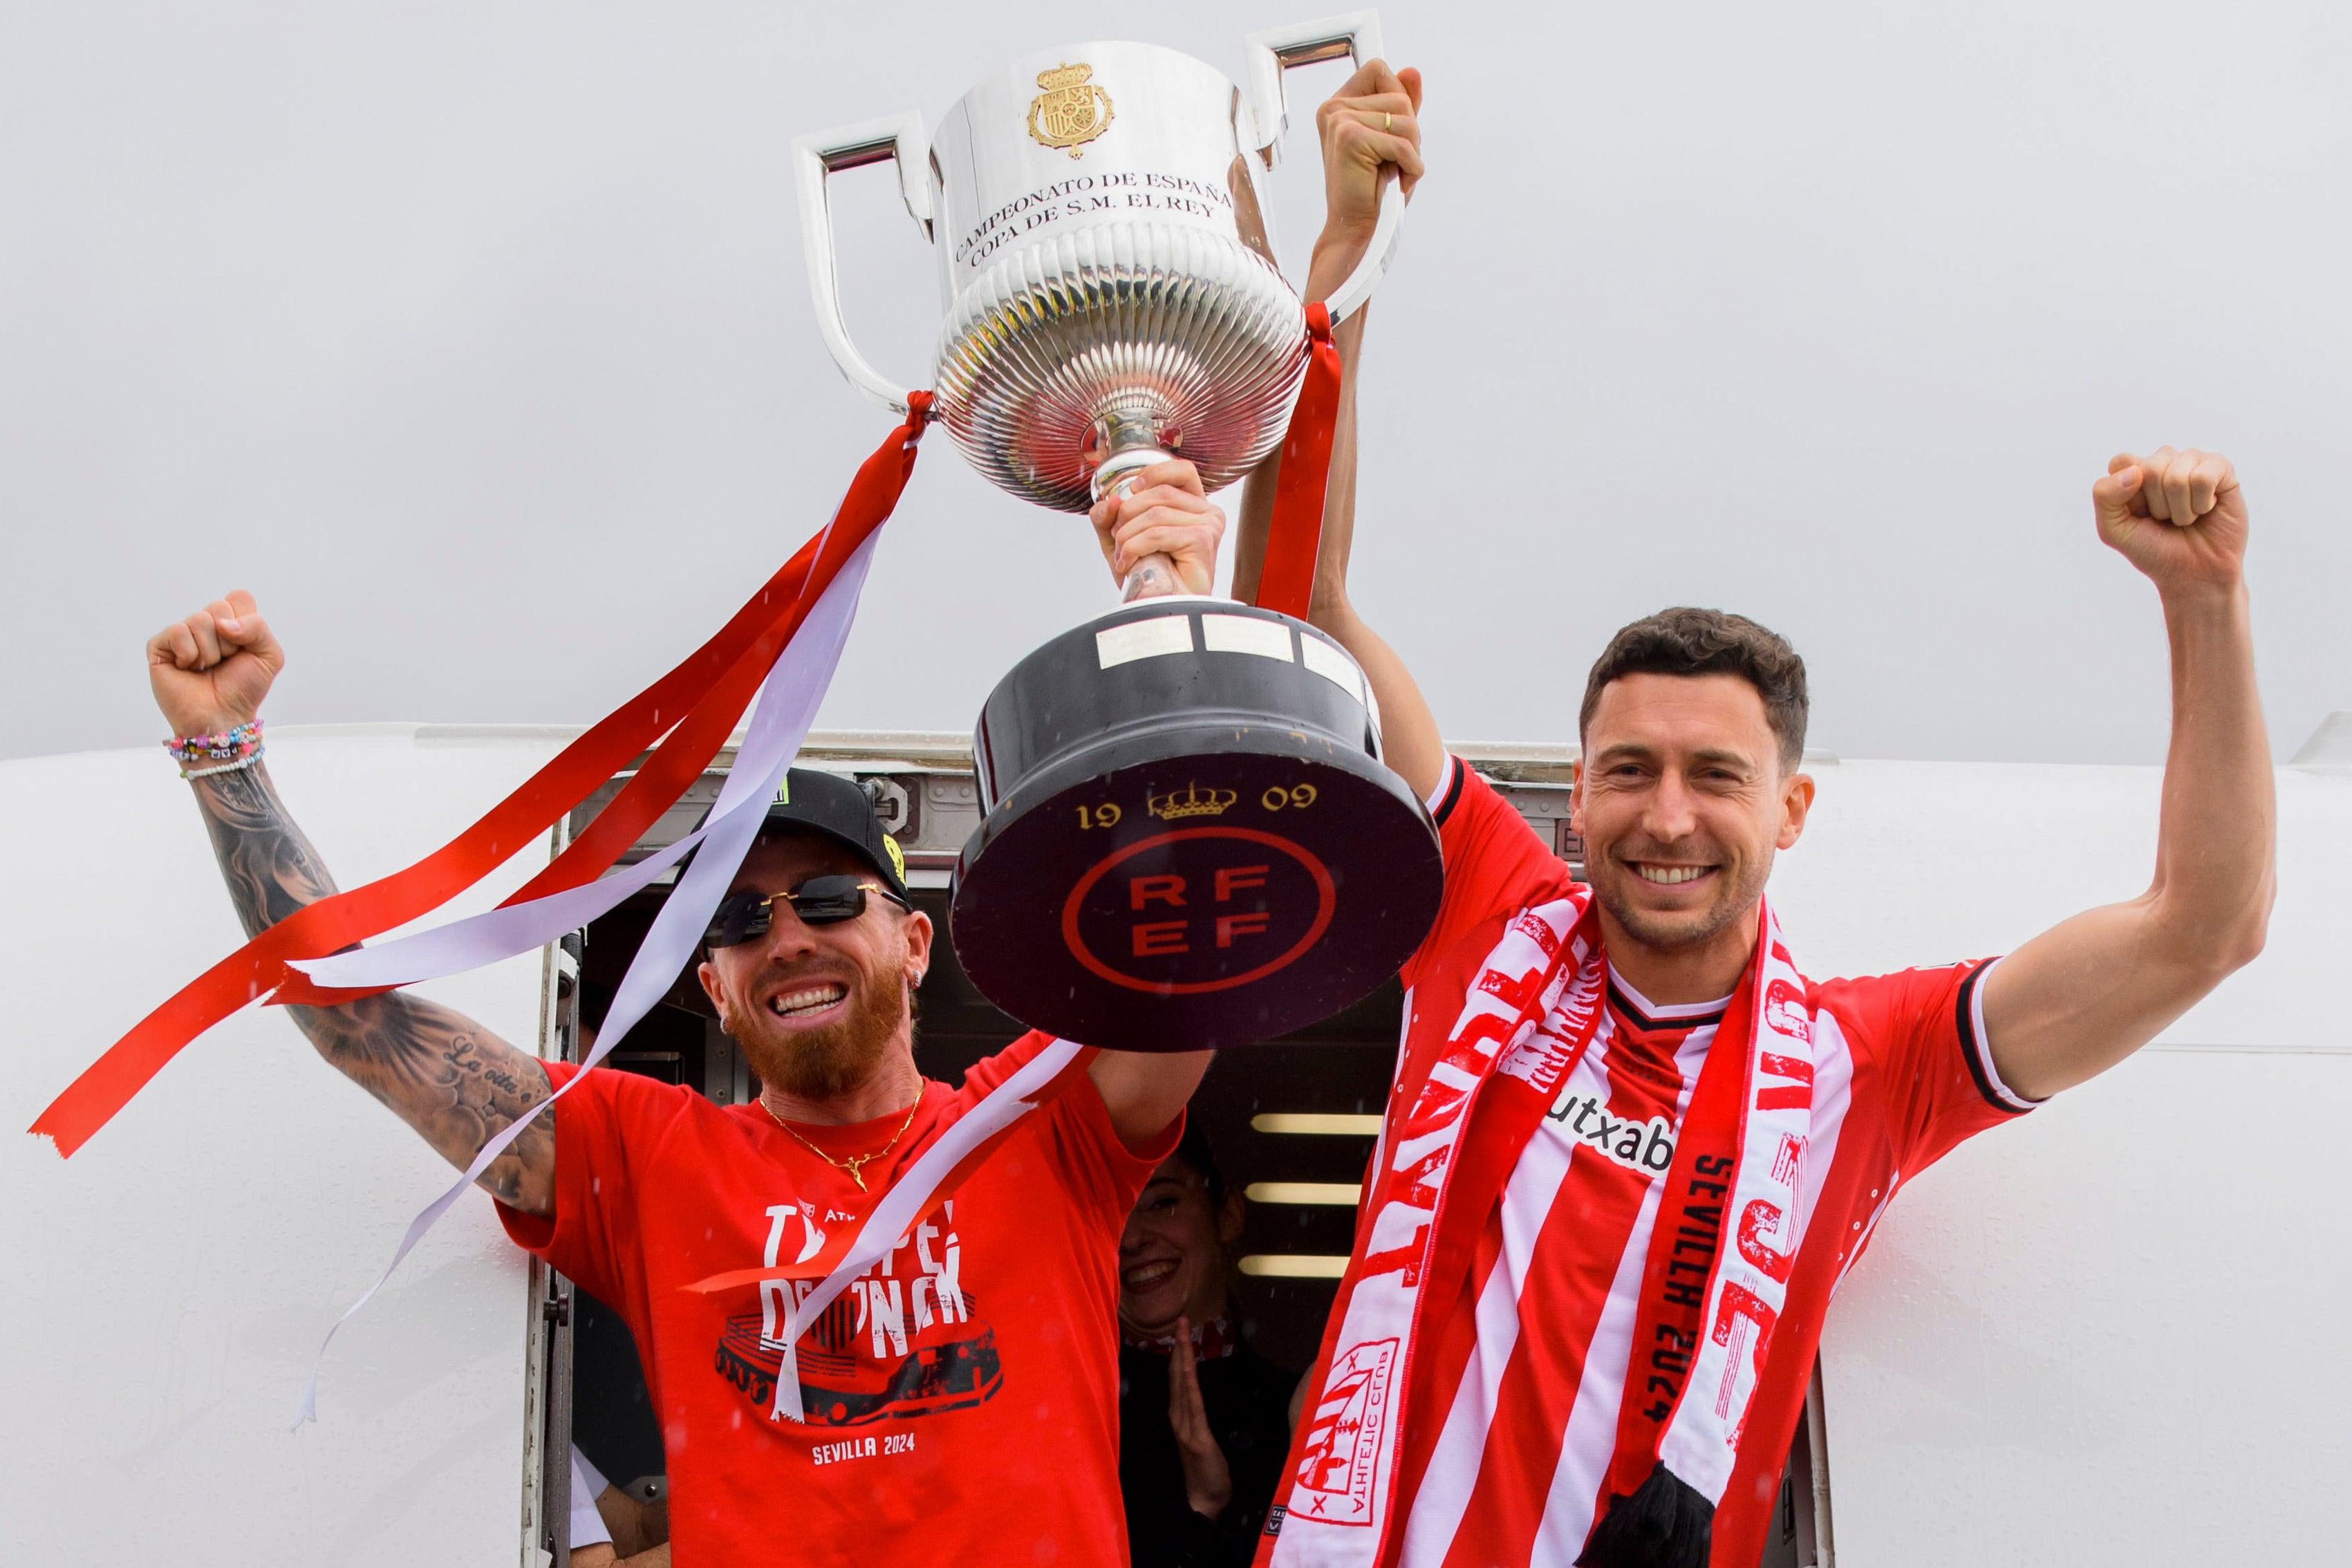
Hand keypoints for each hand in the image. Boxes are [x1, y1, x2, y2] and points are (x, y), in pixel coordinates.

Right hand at [148, 589, 284, 737]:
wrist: (223, 716)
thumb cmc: (244, 688)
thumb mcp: (269, 655)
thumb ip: (257, 627)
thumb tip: (221, 623)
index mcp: (231, 621)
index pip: (239, 597)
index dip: (247, 624)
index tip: (244, 648)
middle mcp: (205, 624)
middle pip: (219, 606)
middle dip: (229, 640)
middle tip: (224, 661)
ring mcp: (182, 634)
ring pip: (199, 619)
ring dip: (210, 651)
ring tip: (206, 667)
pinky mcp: (160, 646)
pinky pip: (177, 631)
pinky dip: (189, 654)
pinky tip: (188, 669)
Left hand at [1089, 459, 1224, 597]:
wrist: (1162, 611)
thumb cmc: (1151, 578)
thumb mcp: (1121, 539)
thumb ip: (1109, 517)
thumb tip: (1110, 501)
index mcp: (1194, 506)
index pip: (1182, 470)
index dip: (1155, 472)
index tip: (1132, 490)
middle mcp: (1207, 512)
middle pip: (1159, 493)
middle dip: (1127, 516)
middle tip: (1118, 540)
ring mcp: (1208, 525)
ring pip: (1155, 513)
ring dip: (1128, 536)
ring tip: (1123, 556)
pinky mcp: (1203, 540)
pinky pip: (1158, 533)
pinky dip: (1134, 547)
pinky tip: (1128, 564)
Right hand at [1168, 1316, 1232, 1519]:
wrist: (1204, 1500)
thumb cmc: (1207, 1471)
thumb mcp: (1202, 1438)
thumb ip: (1197, 1417)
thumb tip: (1198, 1397)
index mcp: (1179, 1417)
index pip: (1177, 1379)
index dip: (1178, 1354)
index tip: (1180, 1331)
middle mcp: (1178, 1417)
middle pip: (1176, 1376)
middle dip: (1179, 1347)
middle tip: (1181, 1320)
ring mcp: (1185, 1426)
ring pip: (1182, 1385)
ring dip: (1182, 1357)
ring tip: (1183, 1333)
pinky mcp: (1197, 1436)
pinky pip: (1193, 1404)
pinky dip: (1188, 1383)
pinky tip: (1187, 1366)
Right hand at [1307, 61, 1424, 299]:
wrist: (1357, 230)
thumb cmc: (1375, 191)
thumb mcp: (1394, 140)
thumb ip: (1402, 104)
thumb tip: (1412, 71)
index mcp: (1337, 105)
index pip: (1379, 70)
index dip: (1397, 99)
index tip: (1389, 135)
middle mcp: (1333, 108)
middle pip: (1399, 97)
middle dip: (1410, 134)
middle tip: (1392, 164)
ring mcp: (1338, 121)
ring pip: (1405, 118)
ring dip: (1411, 152)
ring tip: (1391, 174)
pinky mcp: (1349, 138)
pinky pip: (1402, 143)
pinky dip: (1411, 167)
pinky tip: (1396, 183)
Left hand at [2093, 447, 2246, 597]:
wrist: (2193, 574)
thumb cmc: (2153, 549)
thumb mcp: (2114, 530)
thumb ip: (2105, 496)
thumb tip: (2134, 471)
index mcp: (2134, 470)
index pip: (2121, 462)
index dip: (2129, 496)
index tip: (2139, 514)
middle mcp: (2164, 460)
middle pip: (2150, 468)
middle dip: (2157, 505)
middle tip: (2166, 520)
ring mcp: (2193, 461)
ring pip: (2177, 476)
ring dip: (2180, 509)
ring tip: (2185, 518)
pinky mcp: (2221, 468)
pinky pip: (2204, 477)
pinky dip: (2201, 504)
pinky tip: (2205, 509)